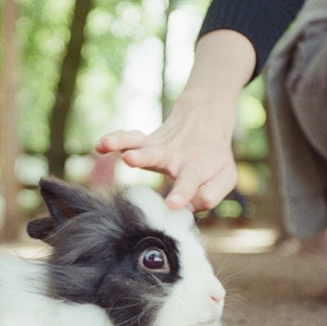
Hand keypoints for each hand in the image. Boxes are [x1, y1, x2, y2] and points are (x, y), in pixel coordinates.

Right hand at [96, 30, 254, 212]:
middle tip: (129, 160)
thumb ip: (211, 195)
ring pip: (139, 142)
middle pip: (159, 156)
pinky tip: (100, 145)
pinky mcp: (146, 141)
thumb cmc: (215, 156)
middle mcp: (175, 156)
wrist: (206, 118)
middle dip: (143, 158)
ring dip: (121, 142)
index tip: (172, 204)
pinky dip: (115, 139)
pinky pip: (129, 137)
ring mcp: (159, 146)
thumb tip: (189, 207)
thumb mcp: (226, 177)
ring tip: (105, 144)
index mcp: (197, 167)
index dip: (181, 193)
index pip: (189, 181)